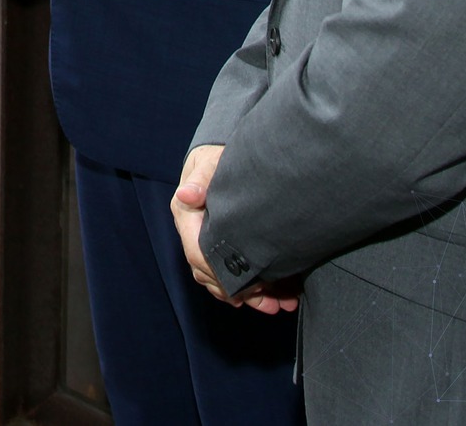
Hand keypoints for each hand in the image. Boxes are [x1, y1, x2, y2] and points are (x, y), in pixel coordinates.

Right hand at [171, 145, 296, 314]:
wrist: (216, 161)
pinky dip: (252, 290)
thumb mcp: (208, 165)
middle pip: (210, 274)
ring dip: (250, 297)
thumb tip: (187, 194)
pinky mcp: (222, 248)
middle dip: (240, 292)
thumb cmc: (213, 161)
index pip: (197, 252)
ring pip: (222, 281)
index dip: (219, 272)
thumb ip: (200, 180)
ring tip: (278, 305)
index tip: (247, 284)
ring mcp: (207, 244)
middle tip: (271, 302)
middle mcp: (193, 235)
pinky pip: (232, 275)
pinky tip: (274, 298)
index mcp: (187, 216)